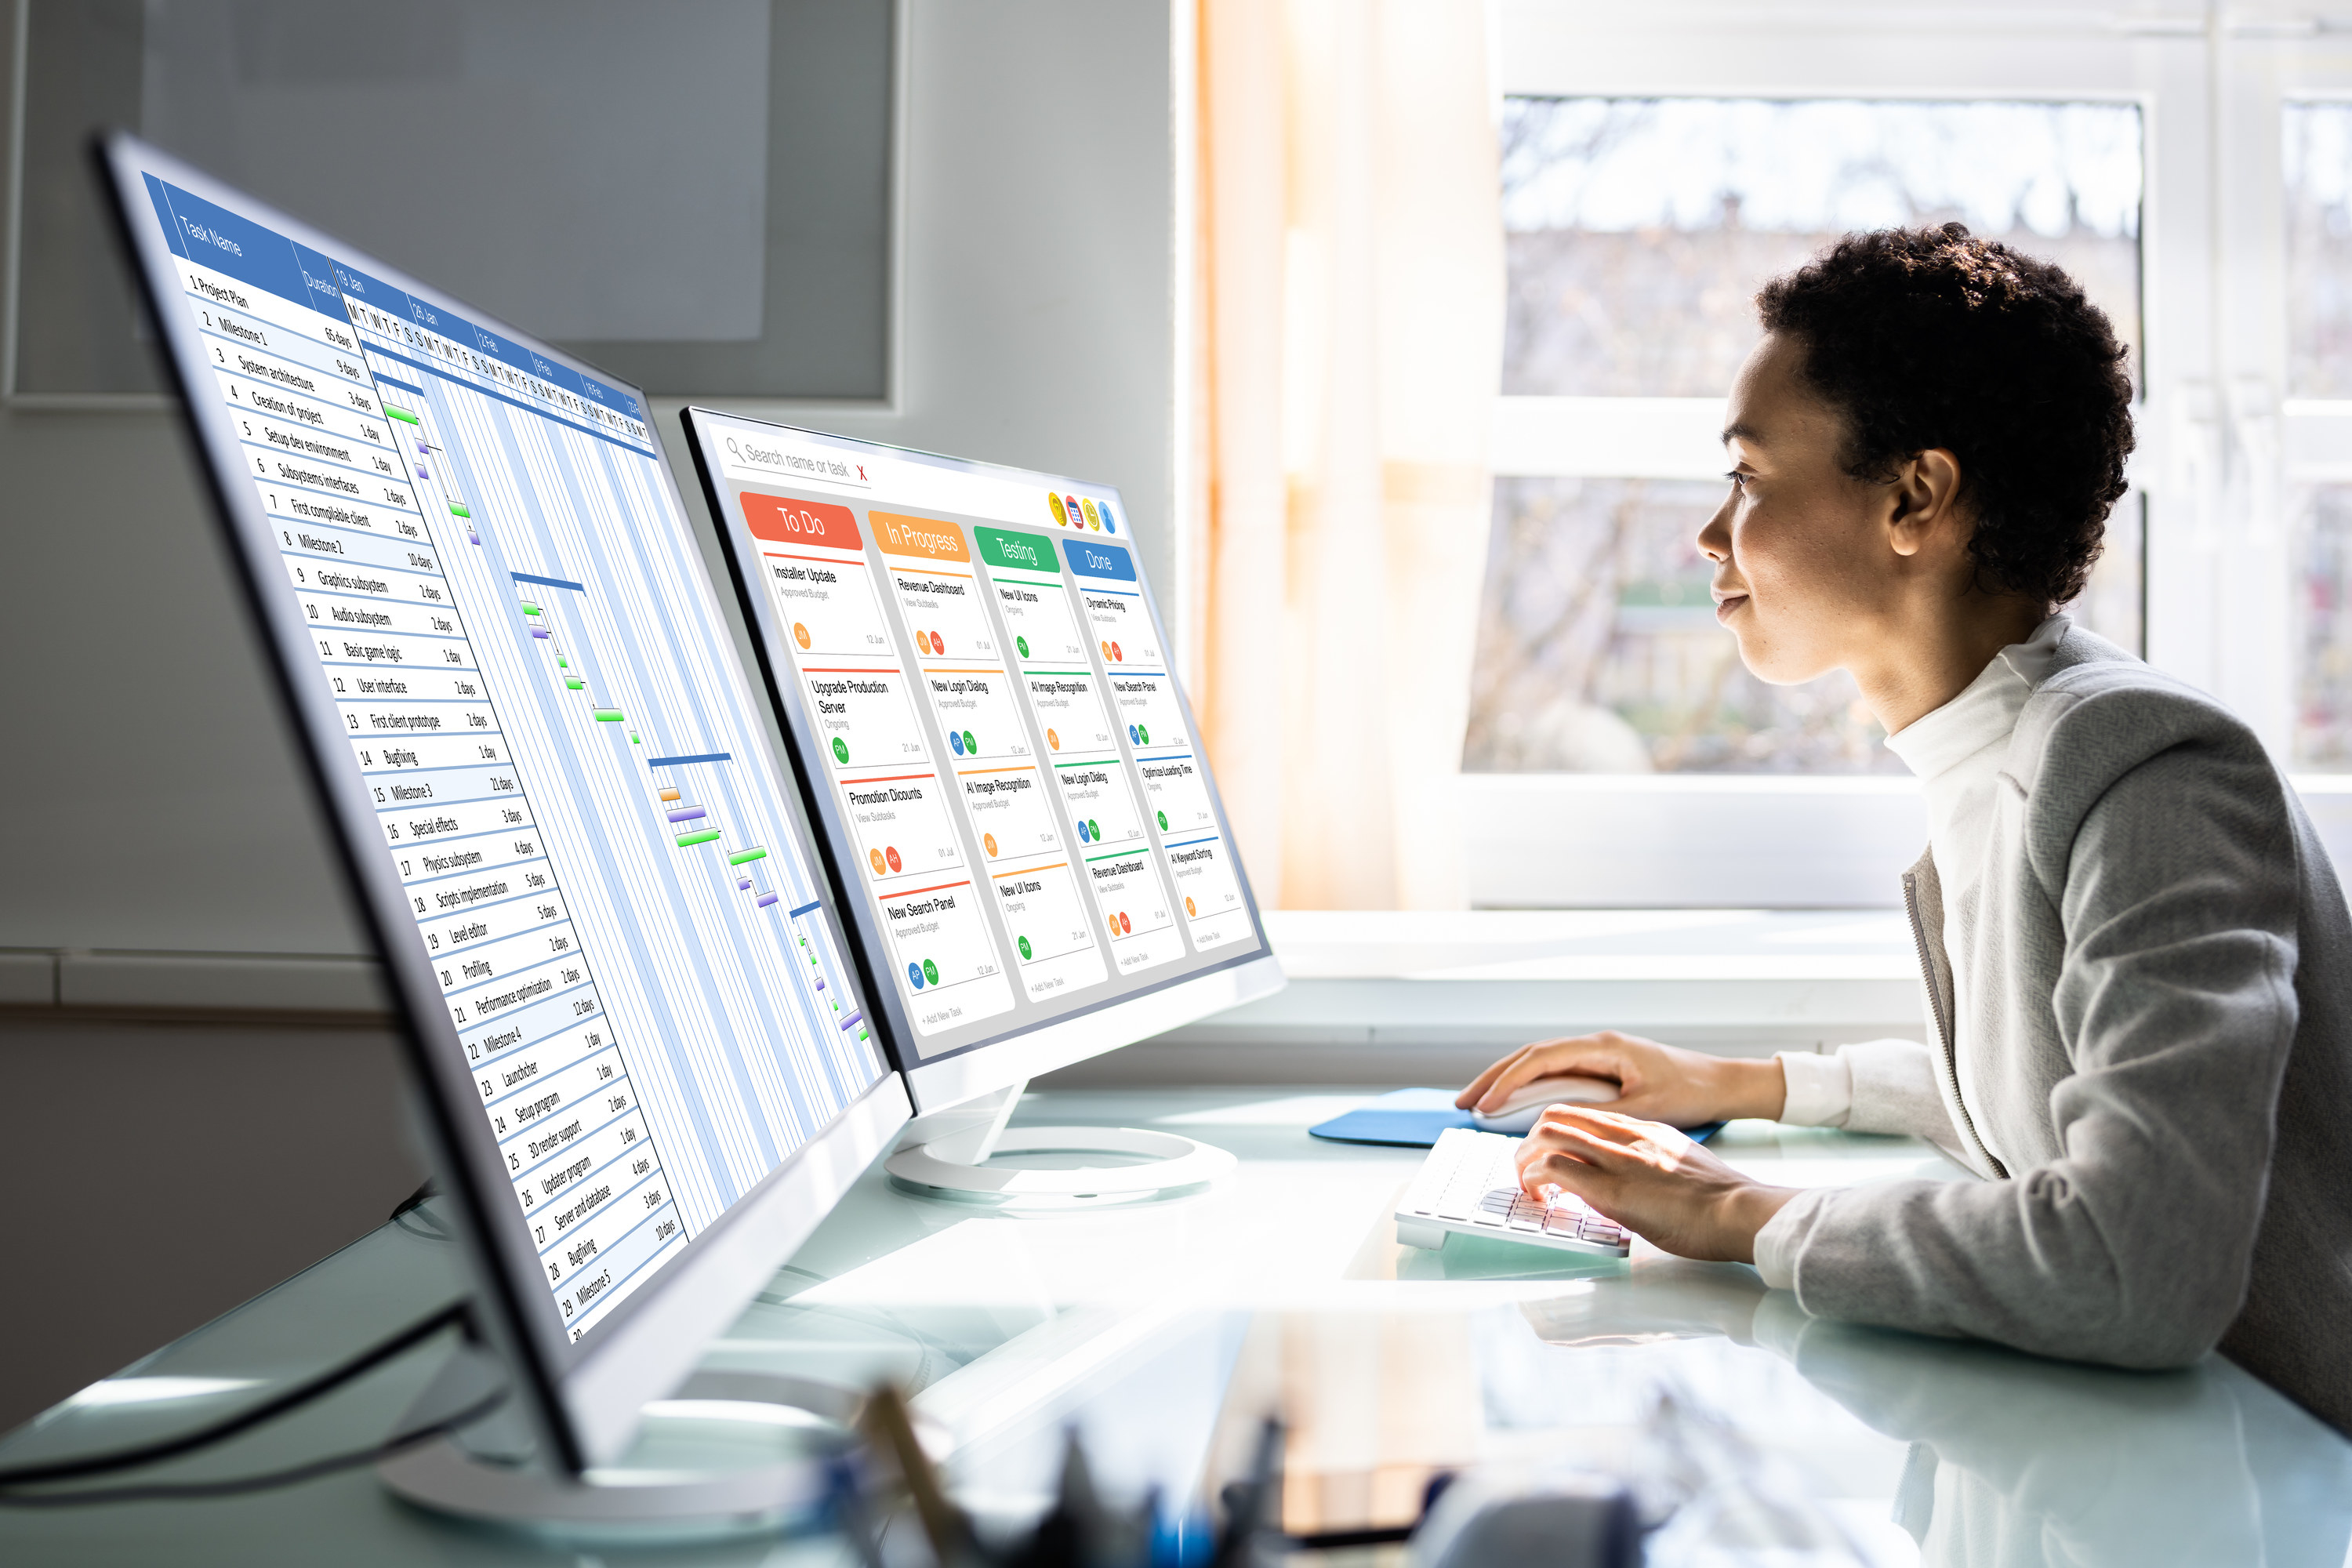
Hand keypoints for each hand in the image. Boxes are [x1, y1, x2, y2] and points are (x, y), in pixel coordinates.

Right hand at [1456, 1031, 1785, 1126]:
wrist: (1722, 1083)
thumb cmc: (1691, 1093)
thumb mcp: (1642, 1108)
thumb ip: (1597, 1111)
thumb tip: (1553, 1121)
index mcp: (1603, 1047)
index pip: (1541, 1059)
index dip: (1508, 1081)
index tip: (1485, 1105)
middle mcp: (1595, 1043)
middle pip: (1531, 1056)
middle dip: (1494, 1078)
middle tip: (1462, 1102)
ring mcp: (1597, 1052)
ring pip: (1539, 1062)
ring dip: (1507, 1081)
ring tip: (1478, 1103)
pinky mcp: (1602, 1065)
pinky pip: (1555, 1071)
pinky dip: (1529, 1085)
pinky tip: (1514, 1102)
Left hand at [1516, 1106, 1798, 1263]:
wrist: (1741, 1210)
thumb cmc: (1720, 1199)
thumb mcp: (1682, 1163)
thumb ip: (1652, 1161)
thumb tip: (1632, 1178)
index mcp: (1644, 1128)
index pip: (1584, 1113)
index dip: (1556, 1131)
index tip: (1550, 1154)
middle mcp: (1626, 1134)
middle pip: (1557, 1114)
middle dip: (1530, 1140)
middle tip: (1528, 1168)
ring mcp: (1617, 1159)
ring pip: (1548, 1134)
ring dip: (1526, 1159)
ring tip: (1528, 1184)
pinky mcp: (1612, 1189)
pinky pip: (1556, 1168)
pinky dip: (1537, 1179)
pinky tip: (1542, 1197)